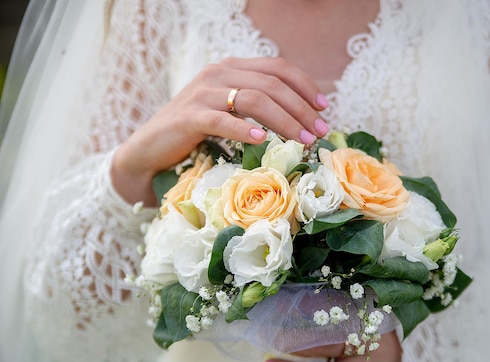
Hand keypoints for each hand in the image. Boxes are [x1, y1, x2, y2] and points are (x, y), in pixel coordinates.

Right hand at [112, 57, 329, 204]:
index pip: (277, 67)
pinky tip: (262, 140)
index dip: (304, 86)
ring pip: (254, 99)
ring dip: (284, 121)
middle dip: (301, 108)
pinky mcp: (189, 116)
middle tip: (319, 132)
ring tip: (302, 140)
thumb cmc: (195, 134)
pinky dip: (245, 129)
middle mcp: (218, 73)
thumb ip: (255, 105)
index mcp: (231, 68)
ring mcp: (202, 93)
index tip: (324, 109)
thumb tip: (300, 119)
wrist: (150, 150)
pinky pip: (223, 119)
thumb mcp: (228, 112)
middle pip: (272, 84)